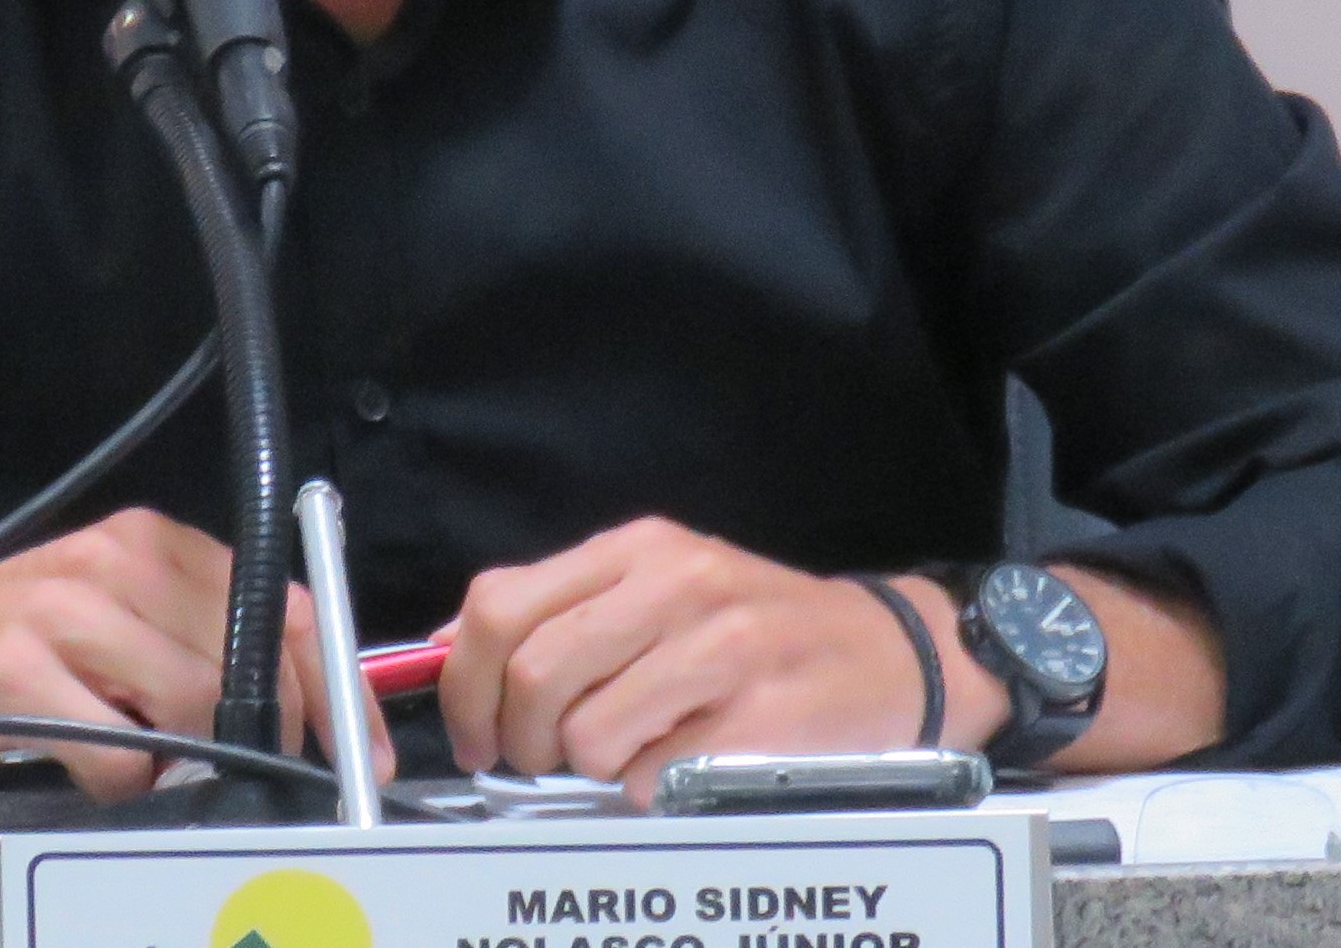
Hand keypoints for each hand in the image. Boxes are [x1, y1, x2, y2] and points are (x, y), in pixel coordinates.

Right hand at [0, 506, 391, 800]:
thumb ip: (195, 644)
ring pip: (190, 707)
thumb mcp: (110, 628)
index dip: (334, 687)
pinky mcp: (17, 670)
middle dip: (261, 736)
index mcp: (149, 542)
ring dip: (173, 759)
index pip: (279, 604)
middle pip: (245, 663)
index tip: (365, 752)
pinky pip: (119, 756)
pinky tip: (76, 763)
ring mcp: (62, 610)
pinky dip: (116, 782)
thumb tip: (297, 706)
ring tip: (122, 754)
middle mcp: (112, 560)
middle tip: (230, 773)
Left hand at [436, 517, 978, 807]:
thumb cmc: (756, 630)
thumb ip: (562, 612)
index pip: (500, 607)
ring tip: (633, 756)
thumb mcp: (657, 589)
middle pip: (536, 677)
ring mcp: (722, 648)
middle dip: (523, 743)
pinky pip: (652, 778)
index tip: (476, 735)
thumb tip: (450, 652)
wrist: (889, 653)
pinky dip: (649, 791)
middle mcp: (675, 585)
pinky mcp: (759, 715)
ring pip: (588, 737)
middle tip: (545, 763)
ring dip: (593, 771)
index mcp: (636, 550)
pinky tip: (683, 767)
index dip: (466, 686)